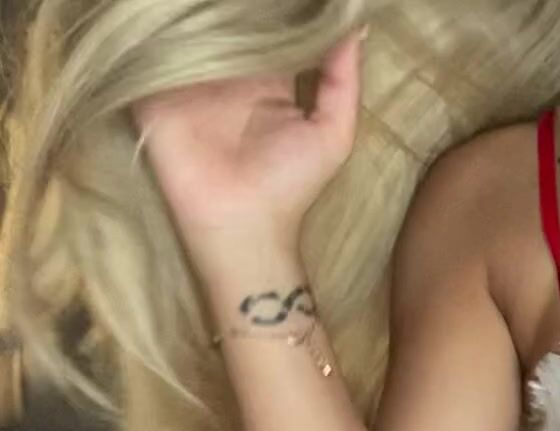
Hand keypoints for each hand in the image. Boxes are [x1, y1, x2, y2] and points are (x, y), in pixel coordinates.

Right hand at [131, 29, 364, 256]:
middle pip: (225, 21)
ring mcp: (188, 81)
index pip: (270, 27)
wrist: (241, 224)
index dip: (278, 7)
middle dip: (229, 2)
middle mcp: (227, 73)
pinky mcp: (154, 93)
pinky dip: (154, 31)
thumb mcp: (333, 132)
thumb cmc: (291, 184)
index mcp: (268, 78)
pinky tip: (167, 13)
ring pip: (186, 28)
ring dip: (192, 10)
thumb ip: (342, 81)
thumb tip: (354, 27)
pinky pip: (150, 52)